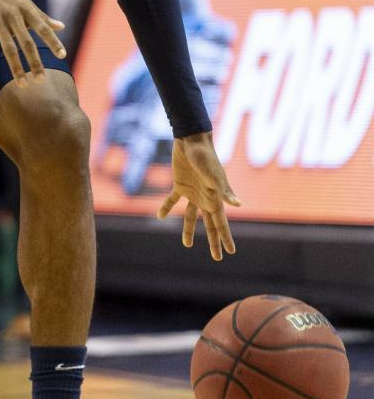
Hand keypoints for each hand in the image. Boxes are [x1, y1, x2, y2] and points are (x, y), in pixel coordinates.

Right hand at [0, 0, 65, 85]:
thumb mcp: (24, 1)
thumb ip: (41, 16)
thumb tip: (61, 26)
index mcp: (25, 9)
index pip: (42, 27)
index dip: (53, 41)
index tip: (62, 55)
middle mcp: (13, 16)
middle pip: (26, 43)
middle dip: (34, 63)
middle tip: (41, 80)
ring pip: (8, 48)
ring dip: (15, 68)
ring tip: (22, 84)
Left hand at [156, 132, 239, 261]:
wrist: (192, 141)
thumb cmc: (206, 157)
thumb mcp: (215, 175)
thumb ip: (225, 191)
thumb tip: (239, 205)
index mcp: (215, 199)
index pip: (221, 224)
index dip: (225, 238)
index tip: (230, 253)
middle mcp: (205, 198)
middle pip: (209, 224)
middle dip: (214, 241)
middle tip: (217, 257)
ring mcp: (192, 192)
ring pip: (191, 216)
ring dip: (189, 230)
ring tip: (187, 245)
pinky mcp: (179, 185)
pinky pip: (172, 200)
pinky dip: (166, 207)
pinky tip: (160, 216)